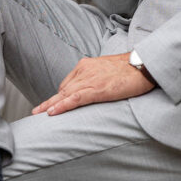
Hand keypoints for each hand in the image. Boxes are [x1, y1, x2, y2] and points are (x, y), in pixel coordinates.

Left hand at [32, 52, 153, 116]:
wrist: (143, 65)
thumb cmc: (130, 69)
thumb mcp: (107, 71)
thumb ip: (96, 78)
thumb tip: (91, 90)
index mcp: (86, 65)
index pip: (68, 83)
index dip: (59, 96)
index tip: (50, 104)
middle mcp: (84, 71)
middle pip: (63, 89)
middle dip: (49, 101)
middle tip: (36, 112)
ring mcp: (89, 79)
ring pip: (65, 95)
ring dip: (50, 105)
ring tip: (37, 114)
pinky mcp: (97, 89)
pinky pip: (75, 99)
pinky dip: (62, 106)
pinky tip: (52, 112)